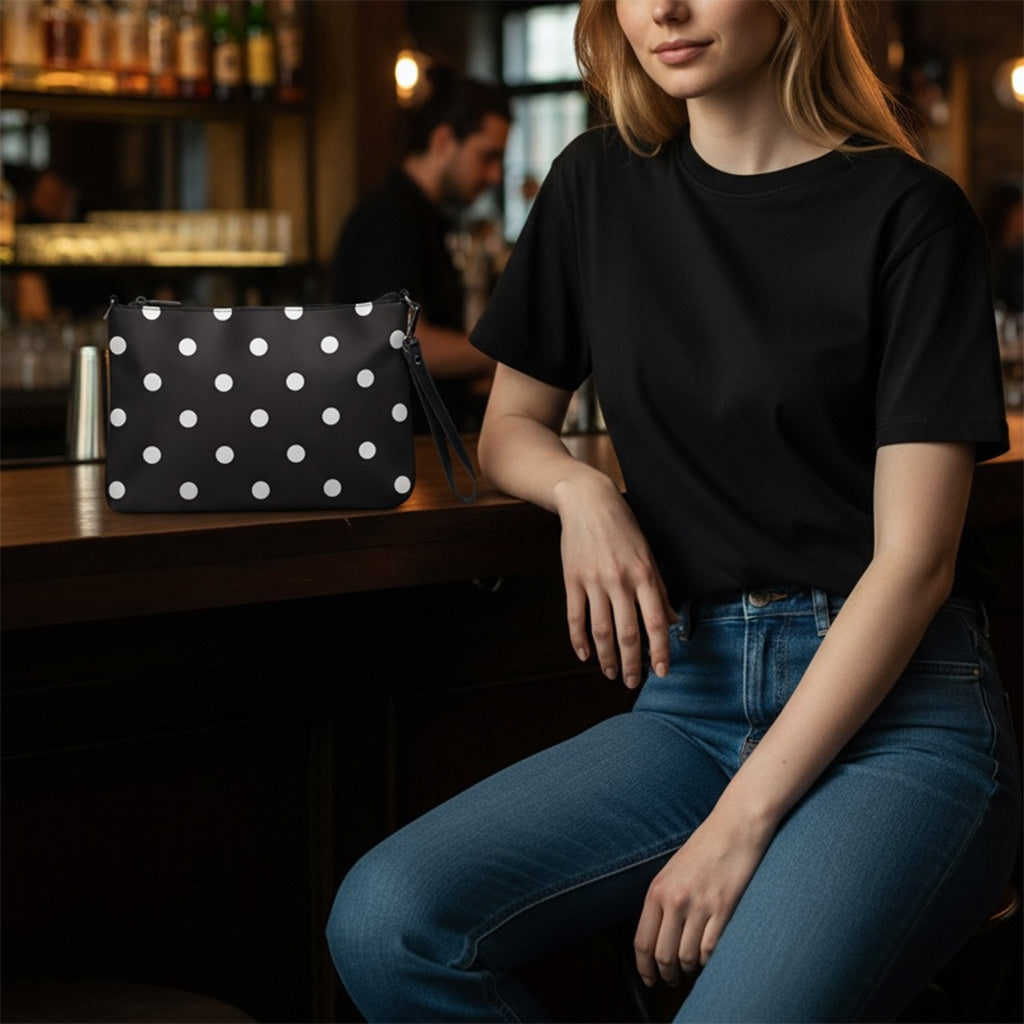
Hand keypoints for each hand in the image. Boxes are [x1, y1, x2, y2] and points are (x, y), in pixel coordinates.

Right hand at [554, 471, 676, 687]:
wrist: (588, 501)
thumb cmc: (623, 527)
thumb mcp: (647, 554)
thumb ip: (659, 590)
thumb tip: (672, 622)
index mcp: (644, 574)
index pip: (656, 621)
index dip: (660, 650)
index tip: (662, 672)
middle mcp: (620, 580)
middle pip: (627, 632)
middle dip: (632, 663)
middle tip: (632, 683)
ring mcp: (593, 581)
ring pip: (600, 630)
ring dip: (606, 656)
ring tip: (611, 673)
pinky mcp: (572, 579)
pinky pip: (575, 616)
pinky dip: (578, 639)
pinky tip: (584, 654)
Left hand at [634, 813, 772, 986]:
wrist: (734, 826)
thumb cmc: (704, 848)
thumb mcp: (672, 871)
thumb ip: (663, 900)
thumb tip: (658, 936)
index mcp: (657, 890)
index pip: (642, 941)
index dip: (644, 968)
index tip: (649, 979)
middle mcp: (675, 899)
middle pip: (663, 955)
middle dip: (667, 974)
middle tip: (672, 980)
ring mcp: (700, 905)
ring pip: (687, 957)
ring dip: (689, 969)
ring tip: (692, 968)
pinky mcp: (724, 908)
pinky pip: (711, 949)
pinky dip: (709, 960)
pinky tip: (710, 957)